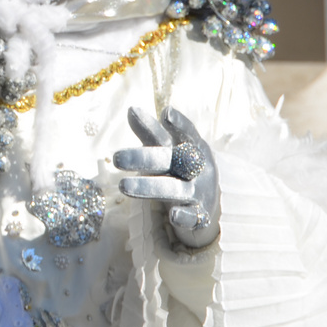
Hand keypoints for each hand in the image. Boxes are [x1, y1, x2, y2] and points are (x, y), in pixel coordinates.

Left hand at [114, 105, 220, 250]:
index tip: (166, 114)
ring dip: (149, 187)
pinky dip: (184, 217)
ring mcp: (198, 191)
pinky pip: (193, 217)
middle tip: (116, 157)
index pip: (184, 133)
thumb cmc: (180, 167)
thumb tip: (131, 108)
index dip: (178, 124)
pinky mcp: (199, 216)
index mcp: (190, 147)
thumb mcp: (167, 149)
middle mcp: (196, 168)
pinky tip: (173, 216)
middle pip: (169, 160)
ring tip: (123, 186)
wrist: (210, 201)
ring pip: (174, 189)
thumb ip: (150, 131)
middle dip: (143, 158)